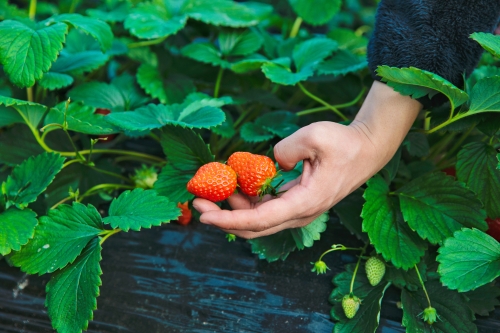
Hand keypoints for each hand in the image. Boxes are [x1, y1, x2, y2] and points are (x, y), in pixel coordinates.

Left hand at [193, 81, 421, 237]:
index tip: (204, 215)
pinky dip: (248, 202)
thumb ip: (286, 148)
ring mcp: (299, 211)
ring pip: (259, 220)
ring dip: (234, 210)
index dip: (229, 220)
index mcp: (305, 203)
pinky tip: (235, 187)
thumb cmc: (344, 143)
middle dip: (223, 218)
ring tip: (212, 191)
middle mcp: (300, 213)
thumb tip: (271, 162)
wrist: (367, 150)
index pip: (260, 220)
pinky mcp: (297, 203)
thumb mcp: (315, 136)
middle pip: (255, 227)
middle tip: (197, 203)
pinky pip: (267, 209)